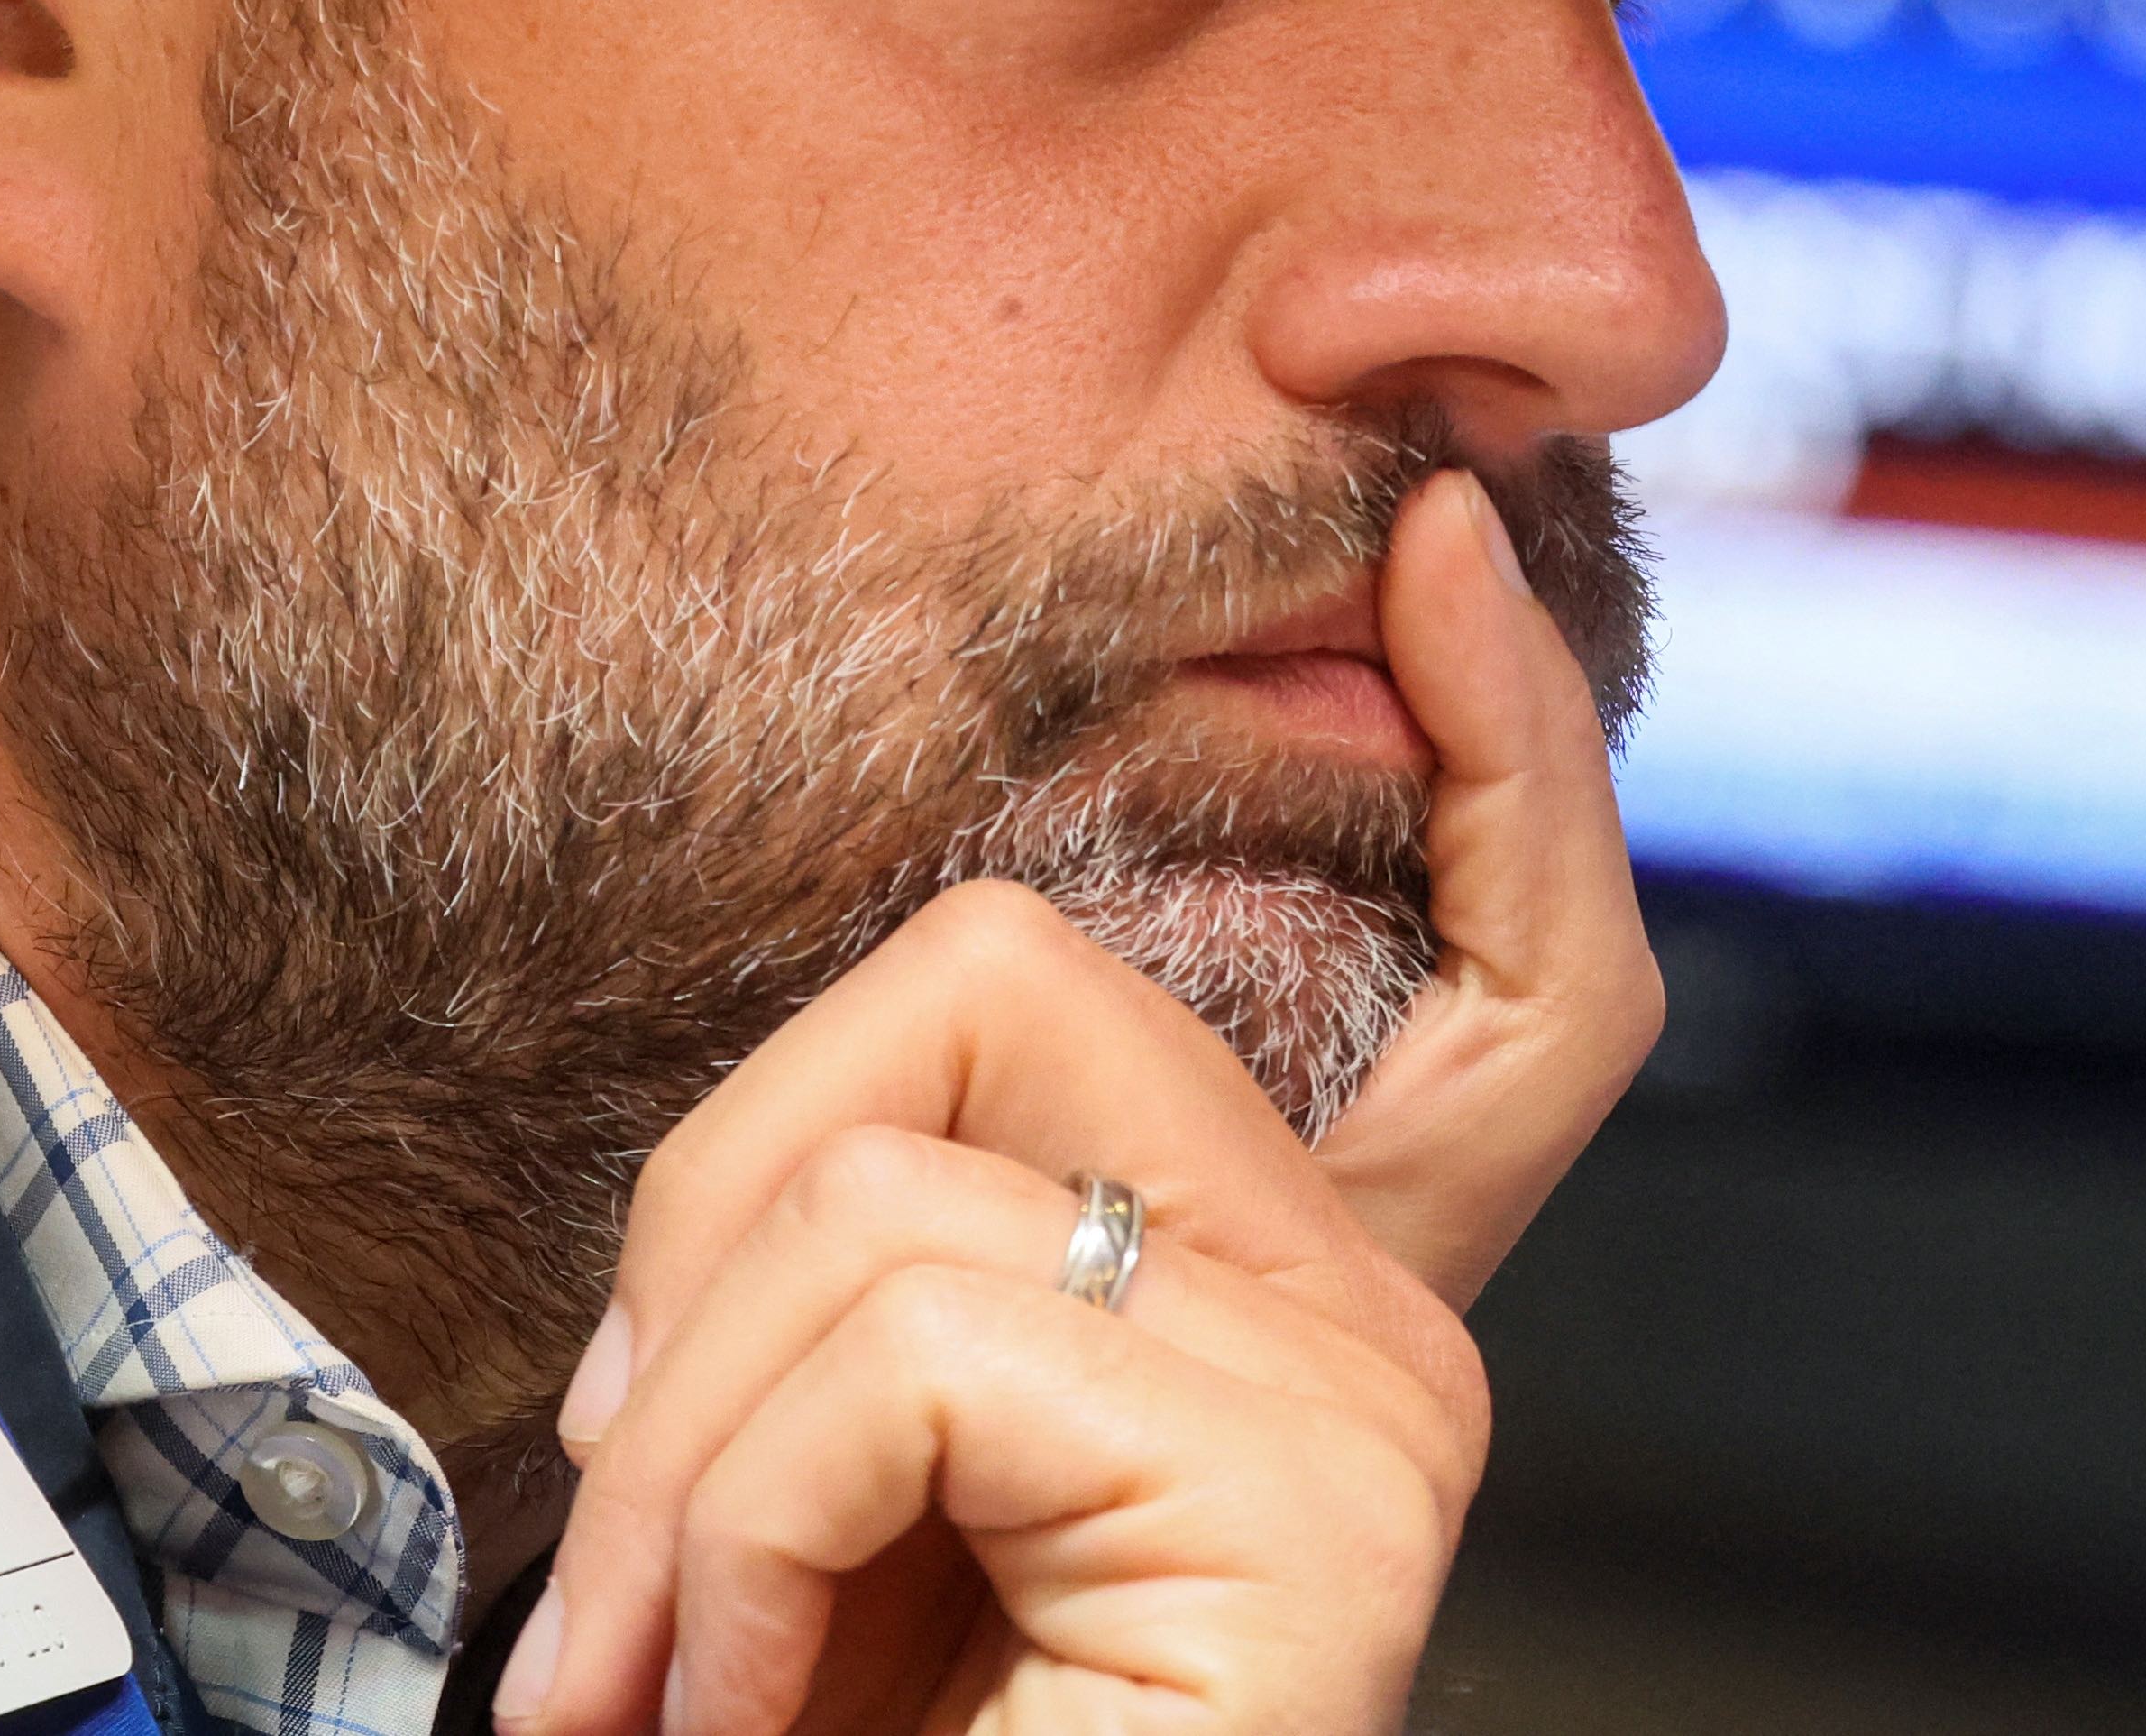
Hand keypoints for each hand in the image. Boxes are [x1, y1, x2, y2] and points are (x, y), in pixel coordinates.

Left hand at [497, 469, 1661, 1735]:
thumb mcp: (853, 1486)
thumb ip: (903, 1281)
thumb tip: (810, 1144)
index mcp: (1304, 1301)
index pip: (1447, 939)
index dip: (1489, 733)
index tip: (1430, 529)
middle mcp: (1386, 1322)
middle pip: (1011, 980)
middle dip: (719, 1216)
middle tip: (656, 1541)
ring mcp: (1371, 1397)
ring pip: (902, 1172)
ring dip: (677, 1459)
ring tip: (674, 1682)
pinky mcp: (1317, 1486)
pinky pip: (912, 1336)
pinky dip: (729, 1536)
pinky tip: (742, 1714)